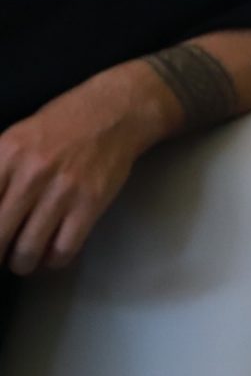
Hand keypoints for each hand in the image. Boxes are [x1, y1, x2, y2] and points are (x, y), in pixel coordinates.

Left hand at [0, 70, 163, 273]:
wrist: (115, 112)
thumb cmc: (62, 125)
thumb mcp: (15, 138)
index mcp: (6, 154)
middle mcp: (31, 173)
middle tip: (1, 254)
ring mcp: (63, 190)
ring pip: (28, 249)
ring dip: (21, 263)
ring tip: (23, 261)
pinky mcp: (91, 202)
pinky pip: (64, 248)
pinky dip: (54, 260)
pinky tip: (52, 255)